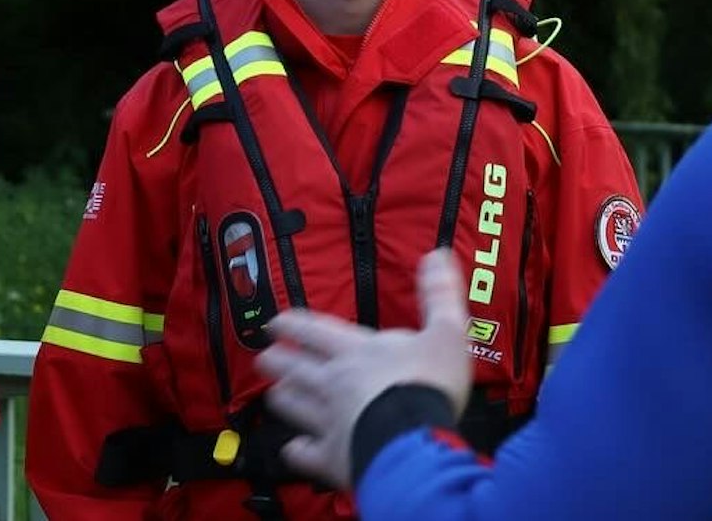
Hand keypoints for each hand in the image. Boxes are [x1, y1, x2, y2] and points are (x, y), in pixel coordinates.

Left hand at [258, 248, 473, 487]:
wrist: (414, 441)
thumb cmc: (429, 384)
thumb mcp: (446, 332)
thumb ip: (438, 295)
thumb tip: (437, 254)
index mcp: (356, 350)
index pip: (314, 330)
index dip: (292, 324)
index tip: (275, 323)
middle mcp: (332, 382)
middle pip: (292, 367)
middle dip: (275, 360)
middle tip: (265, 357)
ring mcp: (326, 421)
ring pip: (291, 406)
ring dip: (282, 398)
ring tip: (277, 394)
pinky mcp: (329, 457)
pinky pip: (302, 453)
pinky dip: (296, 450)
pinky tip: (294, 448)